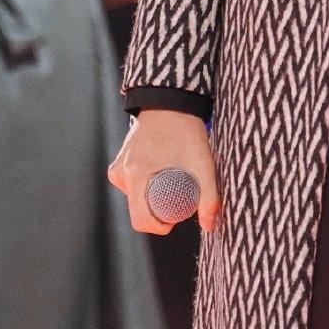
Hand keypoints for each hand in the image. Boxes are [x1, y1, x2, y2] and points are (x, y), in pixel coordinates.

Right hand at [107, 109, 221, 235]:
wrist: (170, 101)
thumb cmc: (186, 130)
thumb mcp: (203, 163)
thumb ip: (209, 195)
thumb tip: (210, 226)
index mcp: (136, 175)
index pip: (141, 220)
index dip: (160, 226)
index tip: (176, 219)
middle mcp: (121, 173)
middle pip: (138, 210)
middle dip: (158, 212)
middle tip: (179, 198)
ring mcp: (118, 167)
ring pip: (135, 198)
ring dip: (152, 198)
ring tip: (172, 182)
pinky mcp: (120, 162)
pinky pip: (131, 186)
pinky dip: (145, 187)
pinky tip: (159, 176)